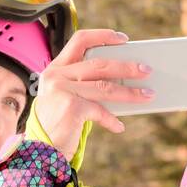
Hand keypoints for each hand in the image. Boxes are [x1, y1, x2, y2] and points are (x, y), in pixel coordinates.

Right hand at [31, 28, 152, 161]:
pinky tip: (119, 126)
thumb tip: (121, 79)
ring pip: (105, 86)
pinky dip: (111, 120)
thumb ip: (84, 85)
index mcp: (55, 69)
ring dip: (130, 92)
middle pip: (99, 64)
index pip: (80, 40)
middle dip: (127, 67)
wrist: (38, 150)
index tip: (123, 39)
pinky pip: (100, 110)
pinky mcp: (70, 107)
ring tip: (148, 95)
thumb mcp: (65, 97)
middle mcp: (56, 76)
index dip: (103, 36)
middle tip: (146, 70)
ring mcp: (62, 91)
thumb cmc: (56, 124)